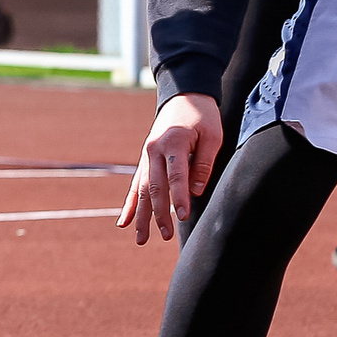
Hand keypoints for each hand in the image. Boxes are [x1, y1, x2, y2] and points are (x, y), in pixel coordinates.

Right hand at [120, 93, 219, 245]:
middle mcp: (153, 151)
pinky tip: (124, 223)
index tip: (184, 216)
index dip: (180, 196)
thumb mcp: (212, 136)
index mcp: (172, 142)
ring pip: (142, 190)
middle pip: (154, 187)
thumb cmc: (202, 116)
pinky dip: (130, 205)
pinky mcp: (144, 161)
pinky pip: (135, 186)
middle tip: (167, 235)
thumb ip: (203, 163)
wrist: (183, 97)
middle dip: (160, 213)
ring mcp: (145, 156)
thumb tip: (196, 191)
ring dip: (142, 216)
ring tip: (142, 239)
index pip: (176, 175)